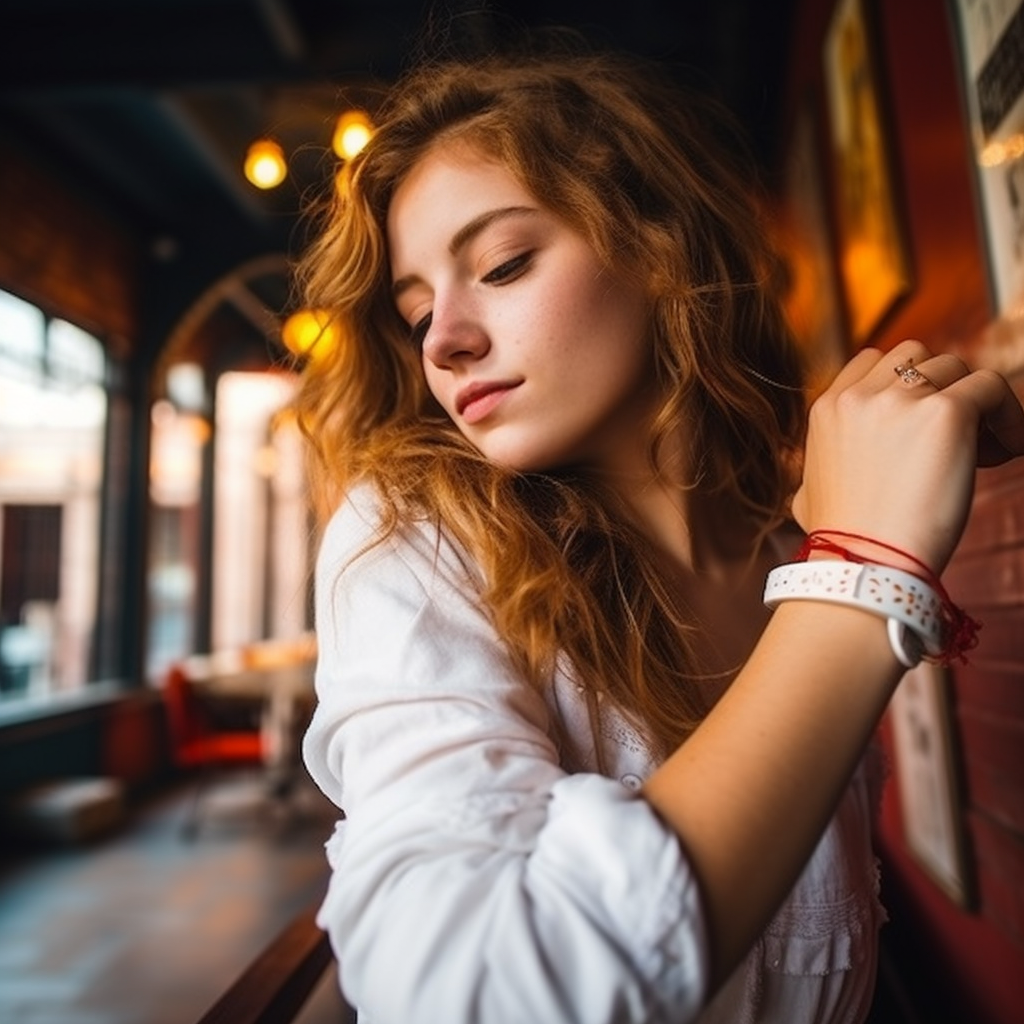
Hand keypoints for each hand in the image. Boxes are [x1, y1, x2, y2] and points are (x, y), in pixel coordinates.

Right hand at [790, 340, 1023, 574]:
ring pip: (957, 368)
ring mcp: (901, 400)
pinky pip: (993, 388)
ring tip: (986, 452)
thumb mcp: (807, 497)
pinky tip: (1011, 451)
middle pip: (918, 356)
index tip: (922, 424)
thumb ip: (814, 475)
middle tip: (958, 437)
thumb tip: (810, 492)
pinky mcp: (945, 412)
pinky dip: (1009, 416)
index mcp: (827, 409)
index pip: (874, 361)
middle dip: (941, 387)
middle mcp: (859, 396)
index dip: (907, 385)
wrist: (863, 563)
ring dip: (976, 403)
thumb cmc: (840, 544)